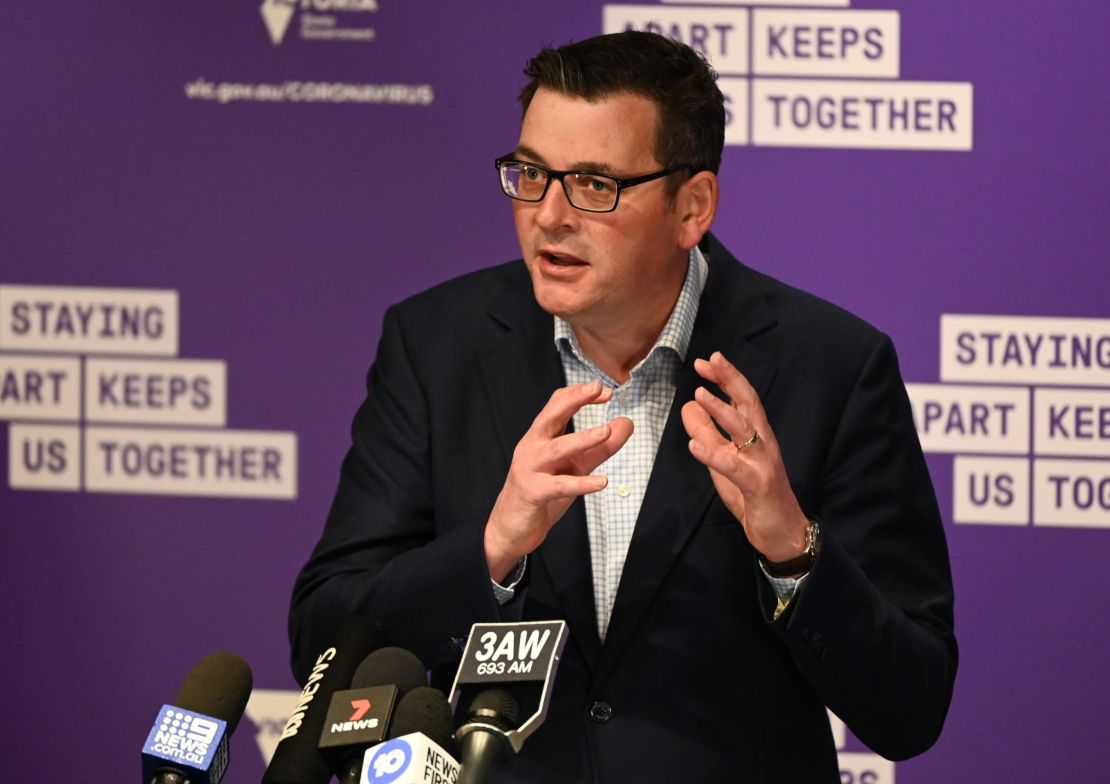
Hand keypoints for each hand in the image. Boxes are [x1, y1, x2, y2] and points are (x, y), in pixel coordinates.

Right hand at [485, 380, 633, 580]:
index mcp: (540, 437)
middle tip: (598, 388)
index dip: (579, 394)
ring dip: (582, 439)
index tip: (605, 391)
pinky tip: (602, 482)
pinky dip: (582, 483)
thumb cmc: (542, 491)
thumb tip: (626, 423)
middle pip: (551, 416)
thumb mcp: (574, 466)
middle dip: (574, 400)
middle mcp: (532, 447)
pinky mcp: (533, 493)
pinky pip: (559, 486)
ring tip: (606, 431)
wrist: (511, 527)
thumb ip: (599, 447)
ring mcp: (530, 469)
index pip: (557, 404)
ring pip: (557, 449)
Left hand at [680, 351, 808, 563]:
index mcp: (757, 435)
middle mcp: (763, 443)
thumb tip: (688, 408)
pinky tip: (694, 447)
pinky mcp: (758, 485)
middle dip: (730, 380)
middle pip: (748, 404)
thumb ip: (709, 435)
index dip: (726, 378)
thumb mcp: (725, 462)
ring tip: (699, 395)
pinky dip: (714, 455)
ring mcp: (762, 463)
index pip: (742, 399)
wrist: (783, 532)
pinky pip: (734, 467)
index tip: (706, 361)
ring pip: (744, 430)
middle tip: (711, 360)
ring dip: (721, 411)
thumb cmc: (754, 495)